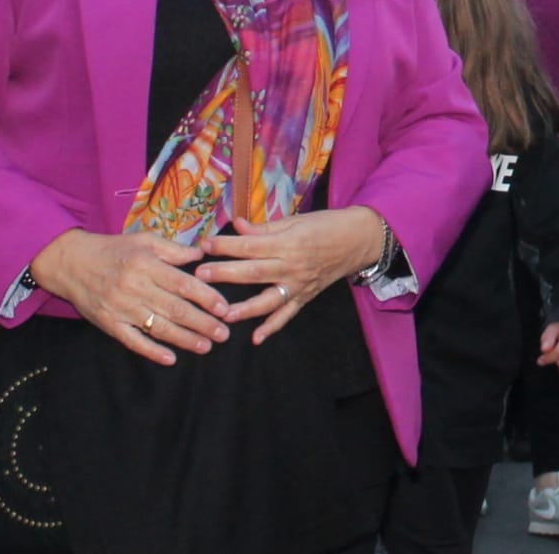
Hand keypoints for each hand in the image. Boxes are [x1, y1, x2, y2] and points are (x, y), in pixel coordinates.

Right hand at [28, 228, 229, 365]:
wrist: (71, 263)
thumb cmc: (113, 250)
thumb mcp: (143, 241)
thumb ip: (173, 250)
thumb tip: (202, 254)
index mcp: (146, 265)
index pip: (183, 284)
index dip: (206, 297)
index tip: (224, 308)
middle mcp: (135, 287)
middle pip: (175, 309)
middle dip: (202, 323)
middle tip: (223, 334)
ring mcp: (121, 308)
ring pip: (158, 327)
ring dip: (184, 339)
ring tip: (205, 346)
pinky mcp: (109, 324)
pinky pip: (133, 341)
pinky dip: (152, 351)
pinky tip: (170, 358)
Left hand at [199, 207, 385, 344]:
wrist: (357, 240)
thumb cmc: (325, 225)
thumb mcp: (295, 220)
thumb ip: (264, 228)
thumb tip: (237, 225)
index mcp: (287, 243)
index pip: (250, 245)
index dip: (225, 246)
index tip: (204, 245)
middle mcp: (291, 267)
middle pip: (252, 273)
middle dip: (225, 274)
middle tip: (200, 277)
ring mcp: (298, 286)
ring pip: (267, 300)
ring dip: (243, 309)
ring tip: (221, 313)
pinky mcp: (305, 298)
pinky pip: (286, 315)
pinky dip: (271, 328)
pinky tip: (255, 338)